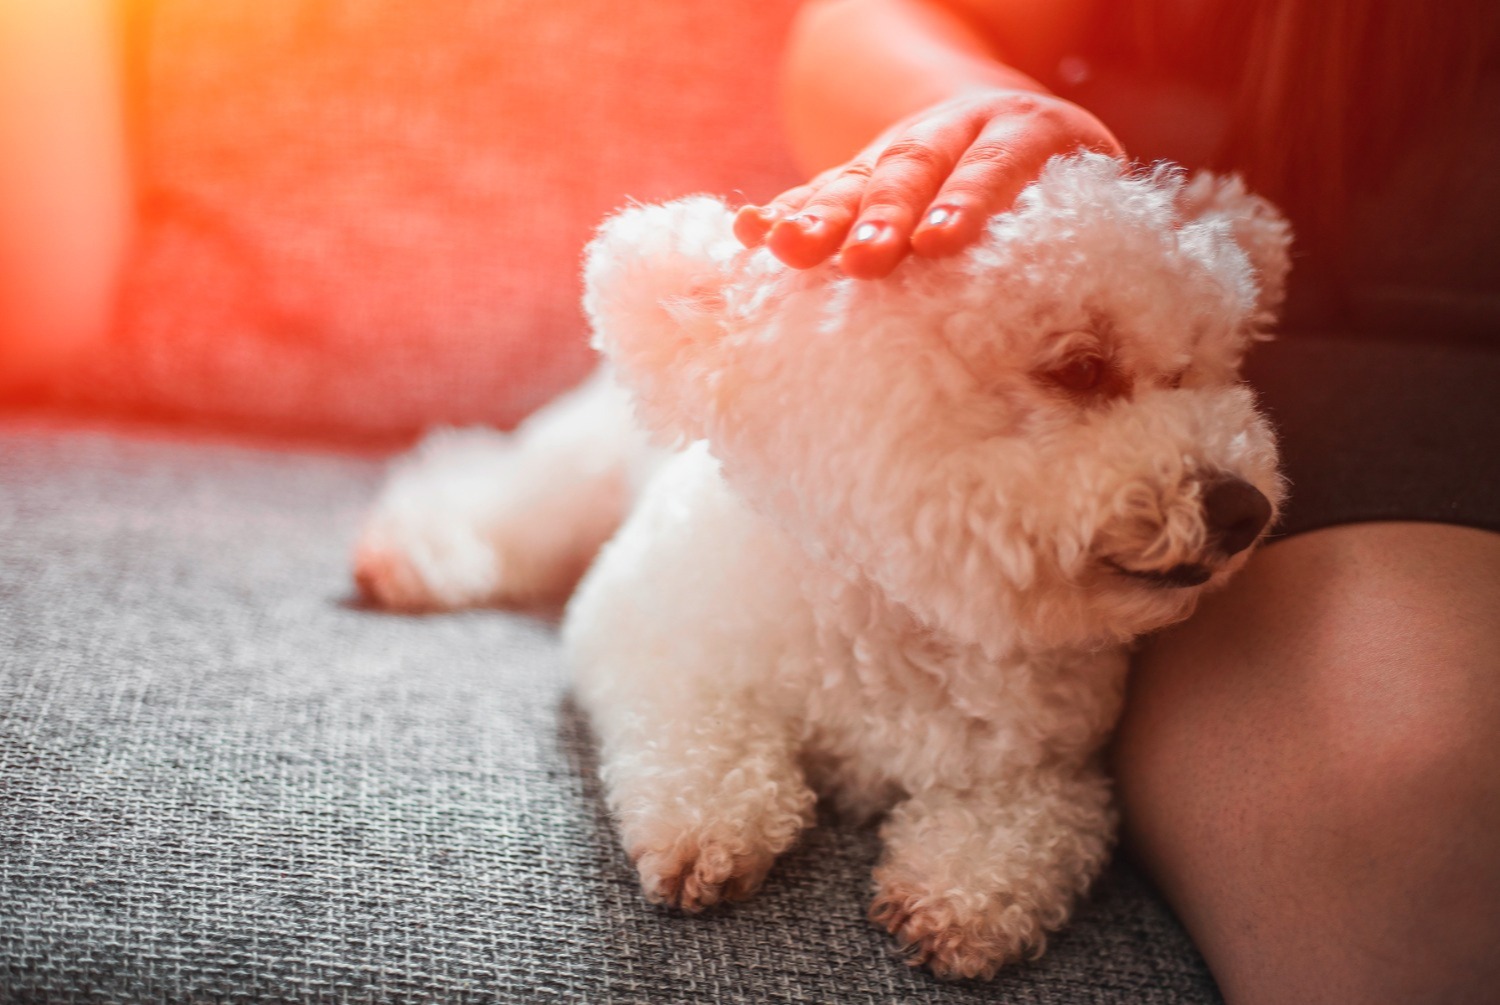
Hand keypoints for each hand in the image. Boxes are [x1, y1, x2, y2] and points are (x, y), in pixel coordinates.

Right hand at [735, 90, 1121, 278]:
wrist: (1003, 116)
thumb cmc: (1064, 193)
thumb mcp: (1094, 211)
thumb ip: (1097, 272)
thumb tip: (1100, 371)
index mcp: (1027, 133)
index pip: (996, 166)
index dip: (968, 203)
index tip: (937, 244)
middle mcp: (956, 131)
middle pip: (914, 169)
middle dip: (883, 216)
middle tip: (860, 262)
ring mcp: (900, 149)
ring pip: (857, 176)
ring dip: (821, 216)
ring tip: (788, 251)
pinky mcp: (859, 171)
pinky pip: (816, 188)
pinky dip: (782, 211)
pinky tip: (750, 234)